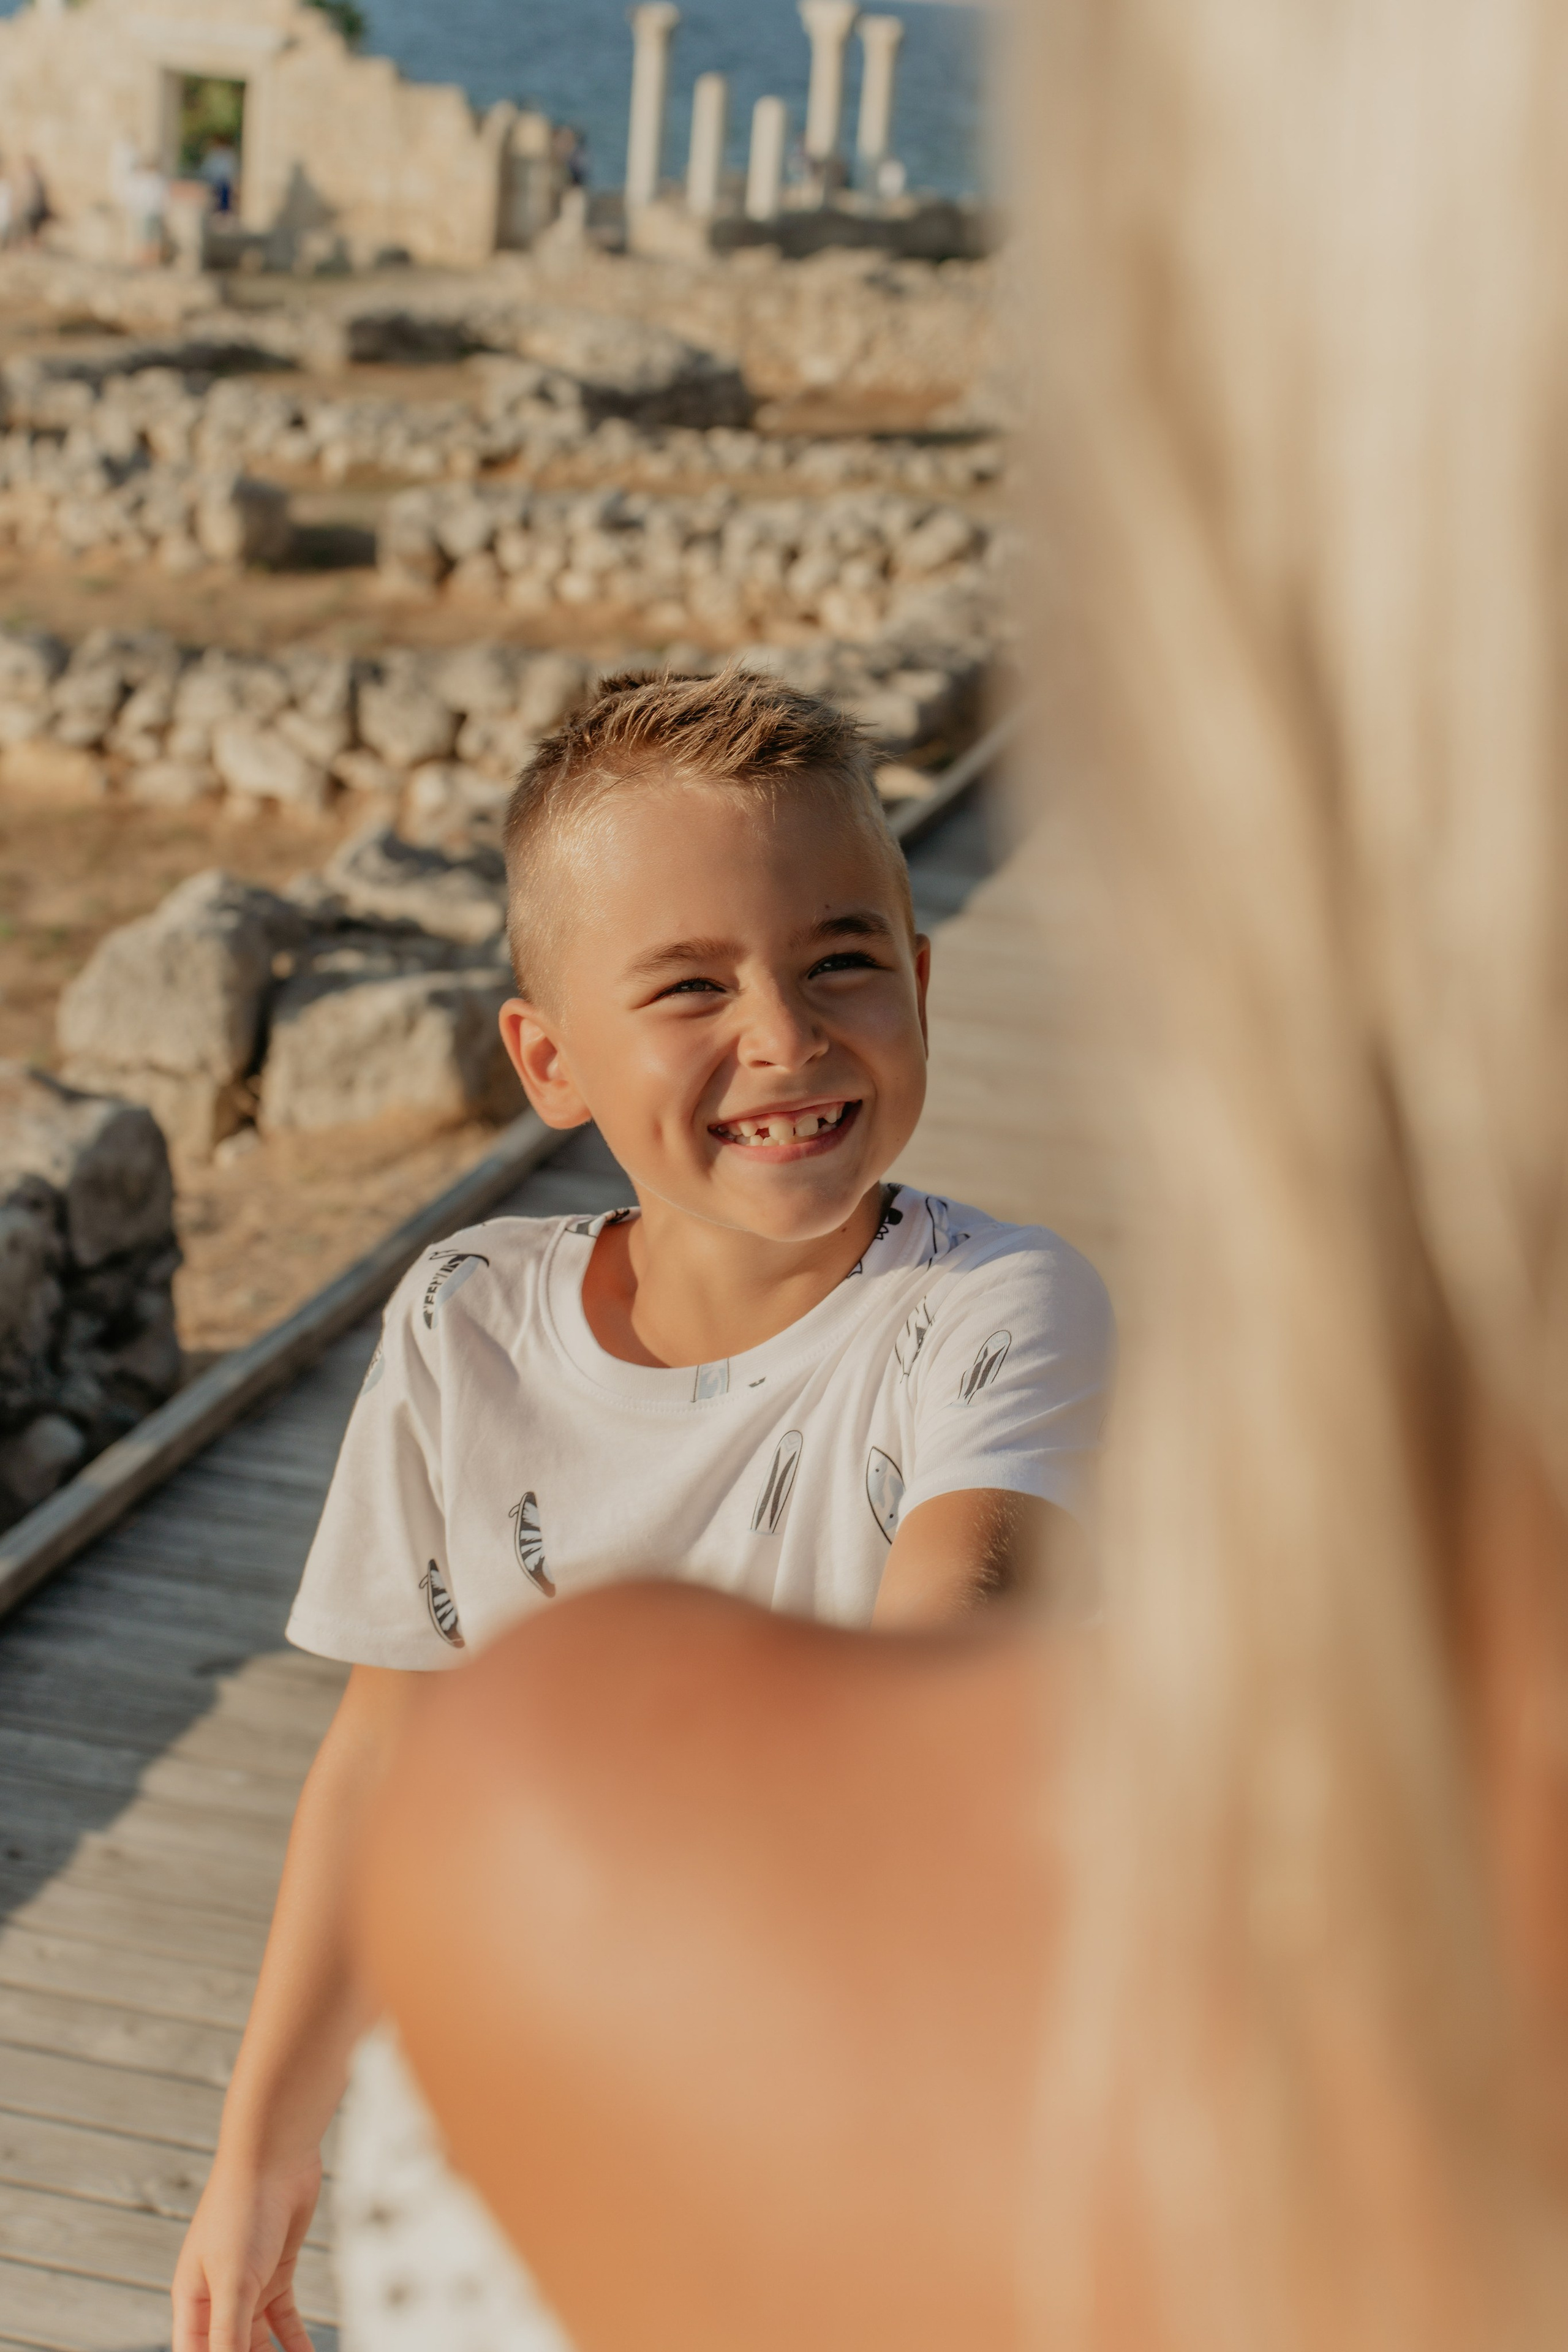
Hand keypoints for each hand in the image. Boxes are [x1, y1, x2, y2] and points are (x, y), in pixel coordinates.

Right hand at [172, 2150, 321, 2351]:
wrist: (275, 2154)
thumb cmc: (242, 2209)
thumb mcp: (233, 2280)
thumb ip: (228, 2335)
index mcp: (190, 2301)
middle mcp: (215, 2297)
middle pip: (229, 2351)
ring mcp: (247, 2285)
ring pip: (257, 2342)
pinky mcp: (276, 2273)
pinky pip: (284, 2322)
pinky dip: (295, 2343)